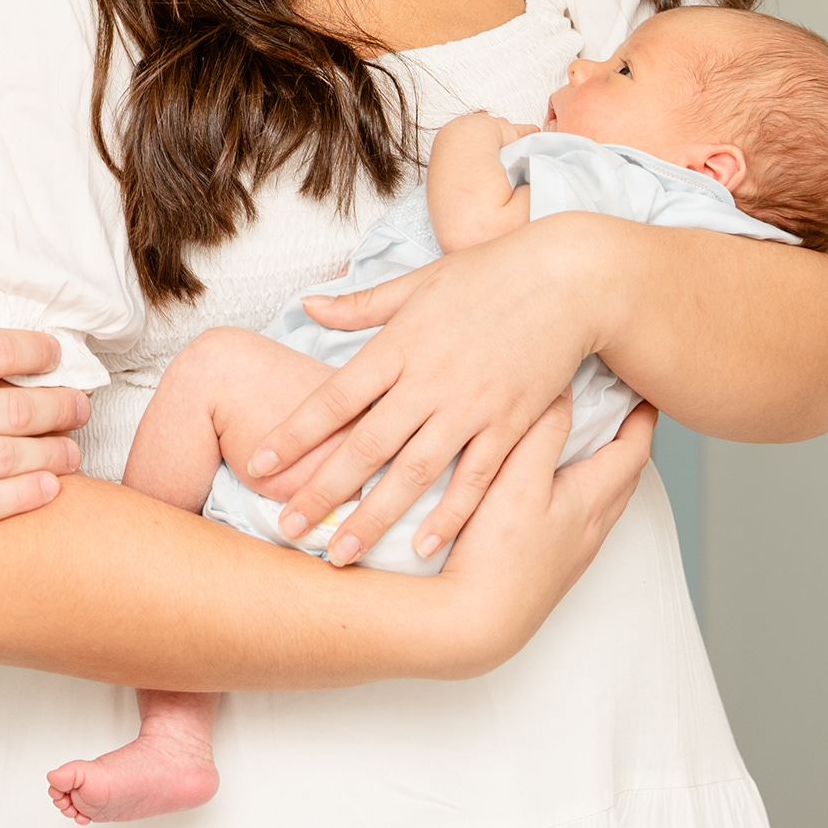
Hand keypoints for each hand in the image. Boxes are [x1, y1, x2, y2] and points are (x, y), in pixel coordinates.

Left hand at [236, 219, 611, 559]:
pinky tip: (422, 548)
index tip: (258, 462)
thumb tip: (309, 304)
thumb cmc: (490, 274)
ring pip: (414, 473)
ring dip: (375, 517)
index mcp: (399, 344)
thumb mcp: (418, 282)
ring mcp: (471, 407)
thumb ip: (361, 304)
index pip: (334, 398)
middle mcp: (429, 381)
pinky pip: (475, 480)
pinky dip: (449, 516)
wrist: (569, 280)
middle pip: (365, 446)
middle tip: (286, 526)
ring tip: (341, 553)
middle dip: (322, 490)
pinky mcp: (511, 426)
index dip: (294, 433)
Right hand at [419, 396, 650, 673]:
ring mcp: (572, 552)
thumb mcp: (518, 480)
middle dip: (630, 441)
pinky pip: (581, 520)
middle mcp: (591, 528)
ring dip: (607, 470)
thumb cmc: (497, 554)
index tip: (646, 391)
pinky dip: (583, 494)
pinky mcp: (550, 568)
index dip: (643, 417)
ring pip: (604, 501)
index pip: (633, 450)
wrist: (478, 624)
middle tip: (624, 410)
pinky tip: (555, 494)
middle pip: (625, 476)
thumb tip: (564, 390)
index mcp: (591, 501)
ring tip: (592, 445)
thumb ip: (542, 433)